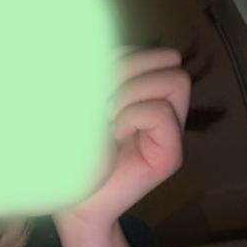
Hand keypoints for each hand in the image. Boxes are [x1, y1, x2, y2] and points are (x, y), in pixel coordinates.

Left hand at [53, 46, 191, 232]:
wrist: (70, 201)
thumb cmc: (70, 152)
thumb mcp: (84, 101)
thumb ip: (104, 73)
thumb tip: (107, 44)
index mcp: (143, 96)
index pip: (153, 51)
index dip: (126, 55)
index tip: (95, 81)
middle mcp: (162, 110)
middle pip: (171, 60)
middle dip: (132, 70)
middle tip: (103, 99)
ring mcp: (170, 133)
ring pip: (175, 80)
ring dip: (133, 92)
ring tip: (107, 116)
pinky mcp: (170, 156)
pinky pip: (162, 113)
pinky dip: (134, 116)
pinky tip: (115, 133)